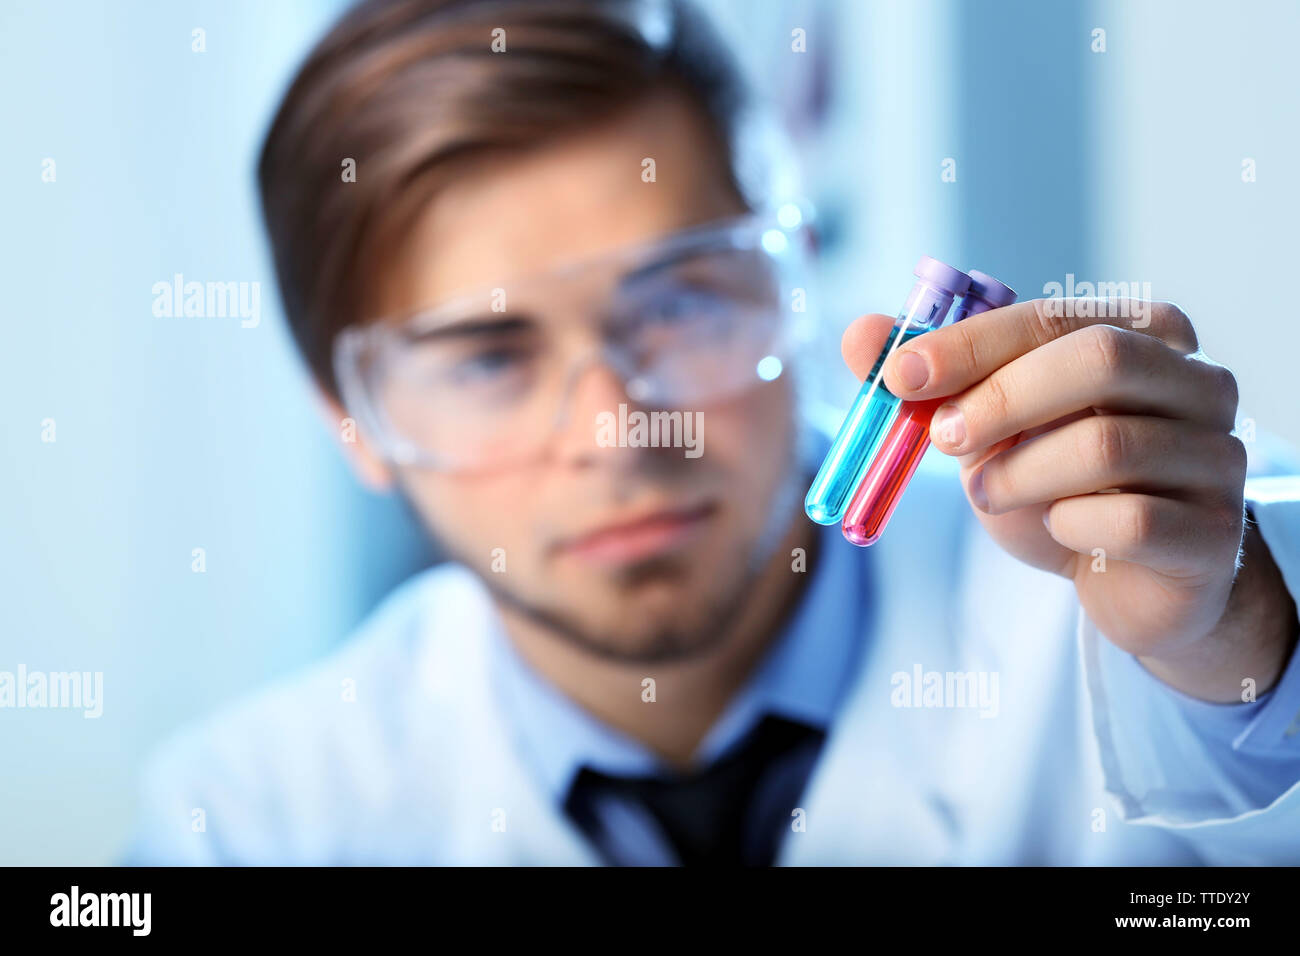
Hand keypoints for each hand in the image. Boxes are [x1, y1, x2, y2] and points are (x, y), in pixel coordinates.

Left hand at [841, 298, 1296, 700]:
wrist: (1131, 578)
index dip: (971, 345)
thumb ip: (930, 381)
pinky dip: (1069, 526)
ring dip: (1020, 474)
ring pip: (1108, 445)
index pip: (1054, 318)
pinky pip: (1130, 521)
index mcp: (1146, 334)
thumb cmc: (1058, 485)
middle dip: (1001, 399)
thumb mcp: (989, 427)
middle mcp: (1198, 383)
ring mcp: (1216, 456)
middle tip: (942, 439)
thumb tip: (857, 334)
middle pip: (1100, 360)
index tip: (899, 377)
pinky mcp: (1215, 534)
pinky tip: (1060, 530)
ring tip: (990, 493)